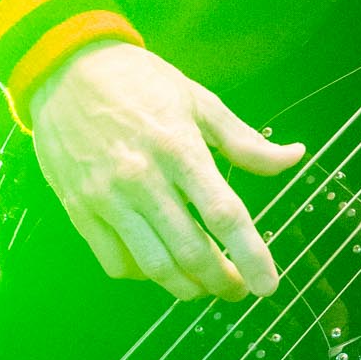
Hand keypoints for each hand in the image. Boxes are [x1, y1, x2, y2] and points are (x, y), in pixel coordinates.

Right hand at [30, 41, 306, 301]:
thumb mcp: (200, 101)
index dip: (251, 255)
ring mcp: (106, 198)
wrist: (67, 70)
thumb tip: (293, 157)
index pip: (223, 214)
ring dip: (187, 287)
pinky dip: (144, 274)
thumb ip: (246, 141)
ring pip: (153, 266)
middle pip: (190, 250)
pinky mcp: (79, 209)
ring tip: (205, 286)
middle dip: (222, 281)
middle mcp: (142, 179)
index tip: (268, 285)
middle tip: (239, 288)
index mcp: (180, 148)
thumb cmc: (141, 82)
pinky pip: (115, 261)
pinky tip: (161, 266)